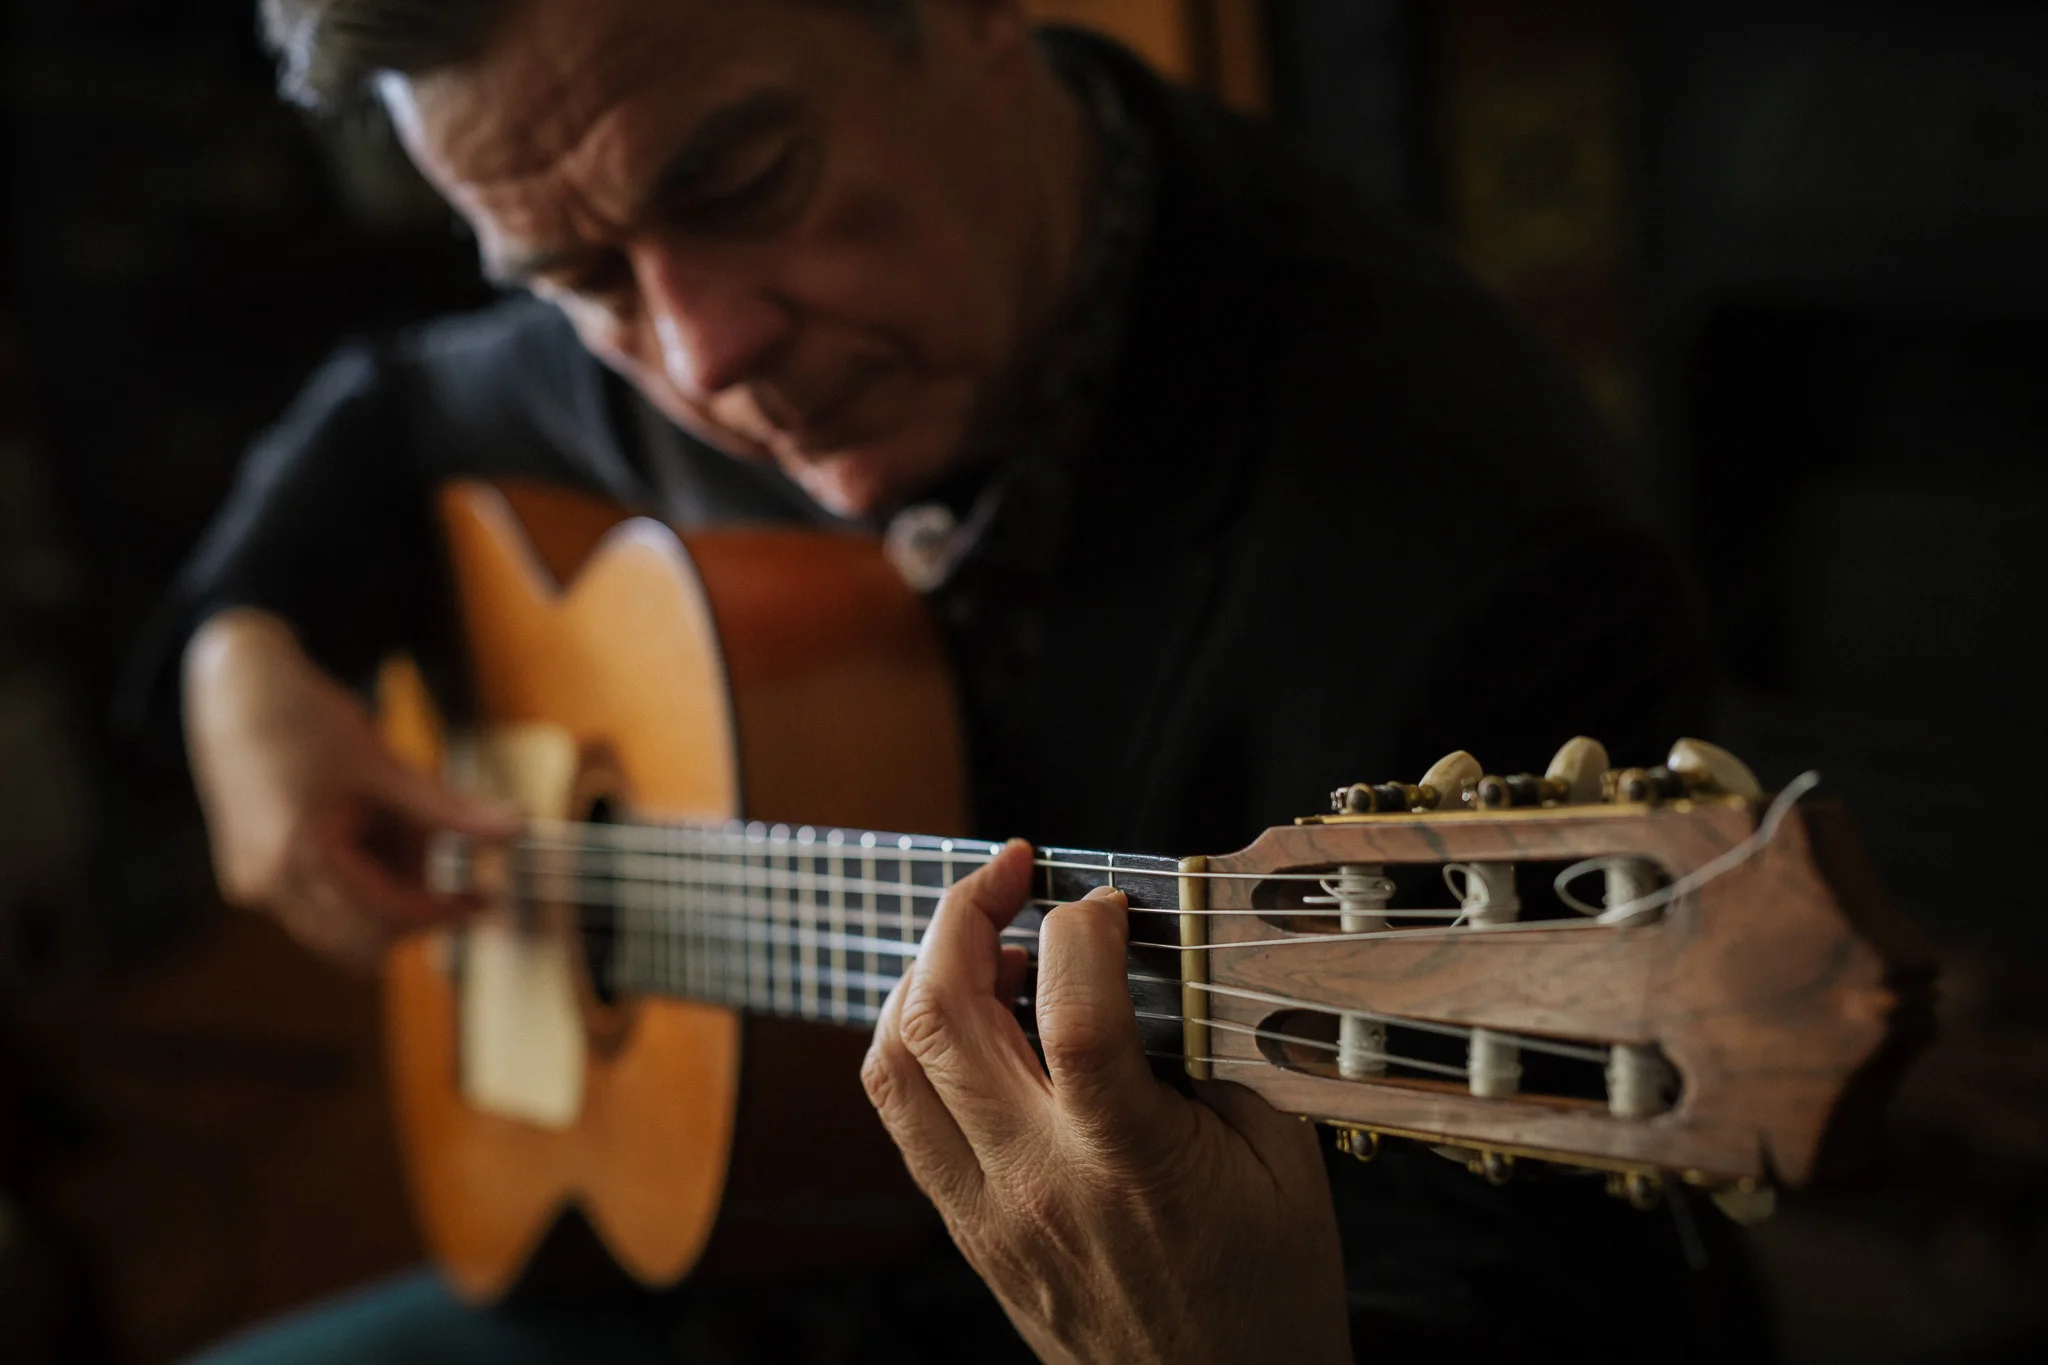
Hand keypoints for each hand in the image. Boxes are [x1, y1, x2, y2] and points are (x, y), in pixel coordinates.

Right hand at [182, 608, 517, 970]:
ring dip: (386, 896)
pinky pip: (322, 908)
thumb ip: (449, 810)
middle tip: (456, 869)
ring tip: (398, 826)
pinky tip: (369, 827)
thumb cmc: (308, 721)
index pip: (387, 915)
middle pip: (364, 941)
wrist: (236, 694)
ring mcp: (253, 888)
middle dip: (415, 910)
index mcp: (300, 856)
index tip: (487, 898)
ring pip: (344, 930)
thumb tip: (516, 831)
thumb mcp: (385, 765)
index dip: (444, 912)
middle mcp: (268, 885)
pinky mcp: (251, 882)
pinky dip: (360, 882)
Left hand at [862, 841, 1351, 1364]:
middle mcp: (1037, 1184)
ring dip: (922, 976)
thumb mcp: (1285, 1156)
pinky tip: (969, 1019)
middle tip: (1009, 873)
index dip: (1080, 928)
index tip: (1107, 905)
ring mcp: (986, 1211)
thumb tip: (1168, 955)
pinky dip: (914, 1042)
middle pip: (941, 1020)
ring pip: (892, 1065)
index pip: (1070, 1015)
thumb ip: (1227, 1048)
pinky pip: (900, 1115)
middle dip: (962, 914)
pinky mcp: (965, 1229)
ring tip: (982, 944)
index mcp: (1131, 1163)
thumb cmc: (1266, 1292)